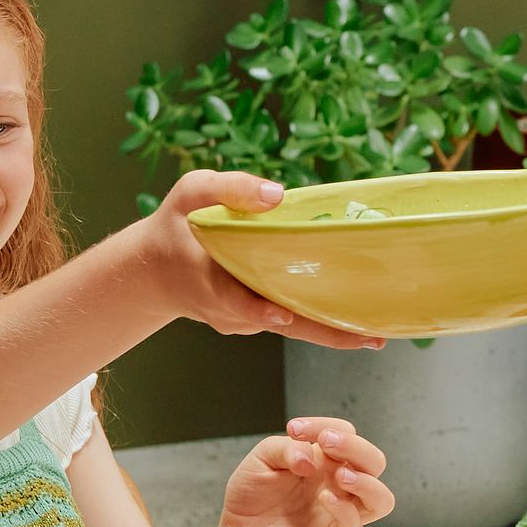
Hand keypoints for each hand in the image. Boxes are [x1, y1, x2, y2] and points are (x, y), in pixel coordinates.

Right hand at [117, 172, 383, 348]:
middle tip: (370, 338)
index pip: (236, 301)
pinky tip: (353, 313)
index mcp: (210, 280)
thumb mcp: (190, 193)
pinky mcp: (253, 323)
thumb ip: (228, 188)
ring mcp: (243, 322)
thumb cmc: (174, 226)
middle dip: (327, 335)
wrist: (150, 273)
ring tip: (375, 331)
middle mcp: (231, 310)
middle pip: (283, 326)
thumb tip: (276, 194)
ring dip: (330, 330)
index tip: (283, 314)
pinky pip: (287, 319)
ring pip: (290, 325)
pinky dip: (316, 316)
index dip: (259, 310)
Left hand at [209, 417, 395, 526]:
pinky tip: (323, 498)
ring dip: (366, 481)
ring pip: (382, 499)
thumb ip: (286, 448)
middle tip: (325, 442)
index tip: (294, 429)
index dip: (326, 425)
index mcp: (325, 460)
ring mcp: (339, 511)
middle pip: (374, 461)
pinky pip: (354, 525)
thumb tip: (313, 457)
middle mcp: (338, 483)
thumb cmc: (251, 493)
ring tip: (339, 476)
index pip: (347, 433)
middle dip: (355, 447)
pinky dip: (344, 509)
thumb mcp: (262, 458)